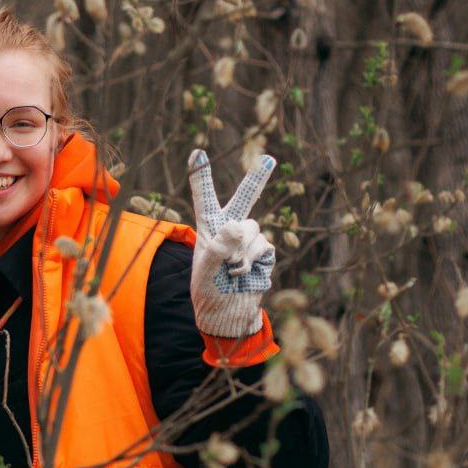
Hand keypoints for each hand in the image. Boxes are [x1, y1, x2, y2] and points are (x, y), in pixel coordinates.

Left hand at [186, 150, 276, 337]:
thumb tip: (238, 225)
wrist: (228, 315)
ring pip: (252, 228)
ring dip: (240, 251)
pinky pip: (262, 246)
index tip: (197, 153)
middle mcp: (230, 229)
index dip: (201, 176)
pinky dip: (250, 262)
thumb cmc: (208, 293)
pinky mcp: (264, 253)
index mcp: (208, 228)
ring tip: (229, 271)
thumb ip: (217, 248)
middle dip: (257, 179)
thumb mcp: (204, 273)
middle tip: (270, 159)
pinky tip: (242, 276)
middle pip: (244, 198)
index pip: (204, 198)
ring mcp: (249, 240)